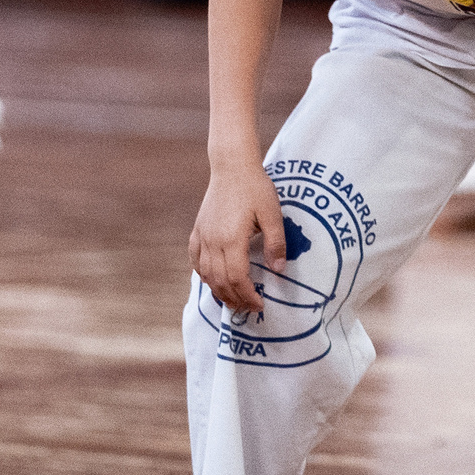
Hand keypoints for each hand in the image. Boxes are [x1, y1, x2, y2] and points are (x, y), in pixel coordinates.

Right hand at [189, 162, 285, 315]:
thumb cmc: (255, 188)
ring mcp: (203, 236)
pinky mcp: (198, 229)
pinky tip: (211, 280)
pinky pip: (195, 259)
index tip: (259, 305)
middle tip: (248, 309)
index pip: (237, 278)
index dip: (248, 295)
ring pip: (205, 274)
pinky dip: (202, 274)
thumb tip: (279, 270)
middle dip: (235, 299)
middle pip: (220, 281)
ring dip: (218, 291)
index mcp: (231, 239)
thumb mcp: (273, 214)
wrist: (232, 166)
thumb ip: (276, 243)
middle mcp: (213, 241)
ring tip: (232, 301)